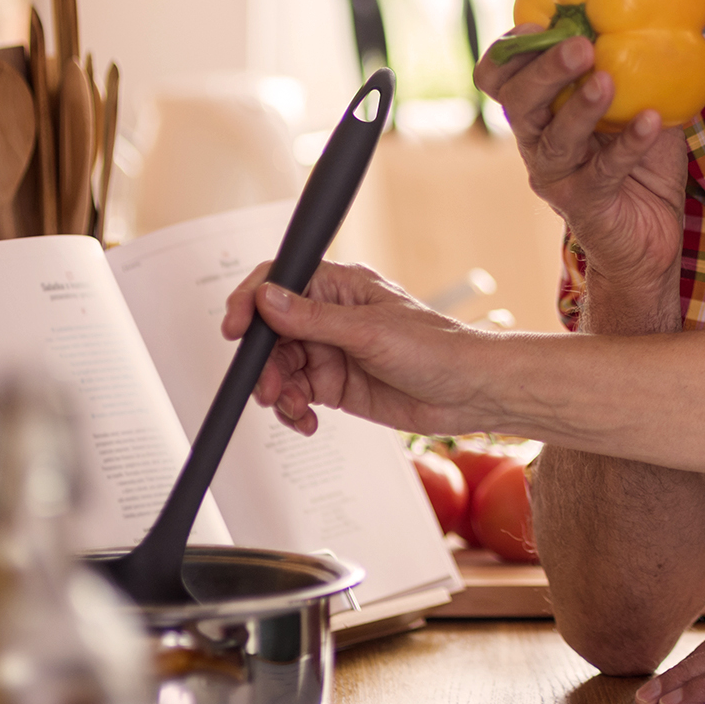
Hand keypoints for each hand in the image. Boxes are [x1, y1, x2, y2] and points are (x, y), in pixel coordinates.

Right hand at [221, 259, 502, 436]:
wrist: (469, 392)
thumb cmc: (438, 348)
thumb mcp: (371, 331)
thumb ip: (315, 318)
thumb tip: (268, 298)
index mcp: (341, 288)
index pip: (279, 283)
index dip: (250, 303)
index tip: (235, 329)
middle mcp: (331, 317)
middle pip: (271, 334)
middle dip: (264, 363)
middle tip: (272, 389)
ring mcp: (332, 351)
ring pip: (280, 368)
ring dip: (278, 391)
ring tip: (296, 408)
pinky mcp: (336, 384)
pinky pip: (296, 395)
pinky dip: (294, 410)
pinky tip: (308, 420)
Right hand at [475, 30, 688, 325]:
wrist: (652, 236)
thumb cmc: (642, 163)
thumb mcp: (638, 104)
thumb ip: (637, 67)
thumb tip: (664, 11)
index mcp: (540, 112)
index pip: (501, 78)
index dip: (509, 51)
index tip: (536, 24)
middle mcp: (537, 143)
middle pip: (519, 102)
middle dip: (545, 70)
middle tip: (580, 46)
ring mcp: (558, 177)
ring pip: (554, 139)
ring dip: (580, 108)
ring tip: (606, 81)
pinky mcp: (586, 205)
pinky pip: (604, 171)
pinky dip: (628, 144)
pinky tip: (651, 121)